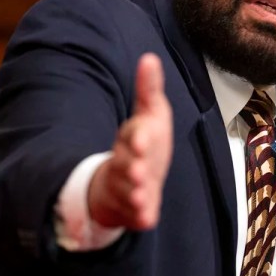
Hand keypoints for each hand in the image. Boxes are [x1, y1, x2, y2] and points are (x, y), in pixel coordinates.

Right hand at [87, 53, 172, 230]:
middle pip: (126, 164)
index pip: (132, 135)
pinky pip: (136, 214)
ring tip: (142, 195)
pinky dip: (140, 215)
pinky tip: (146, 217)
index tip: (142, 137)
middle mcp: (126, 163)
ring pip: (129, 191)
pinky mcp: (134, 209)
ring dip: (135, 193)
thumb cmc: (143, 142)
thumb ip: (148, 90)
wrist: (126, 180)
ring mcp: (128, 187)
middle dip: (132, 166)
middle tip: (137, 170)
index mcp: (132, 138)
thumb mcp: (148, 114)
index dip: (137, 137)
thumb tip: (150, 57)